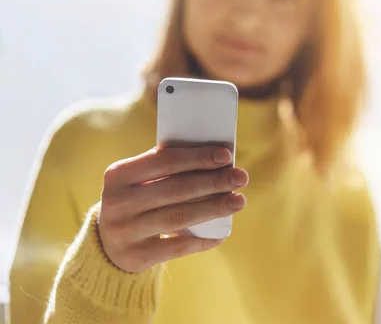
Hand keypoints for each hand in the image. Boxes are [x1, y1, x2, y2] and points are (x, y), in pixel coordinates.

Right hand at [97, 146, 247, 272]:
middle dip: (213, 182)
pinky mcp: (137, 255)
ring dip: (214, 208)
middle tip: (241, 177)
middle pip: (175, 189)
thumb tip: (215, 158)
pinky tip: (222, 234)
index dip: (197, 157)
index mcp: (119, 174)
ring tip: (239, 201)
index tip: (226, 155)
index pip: (164, 161)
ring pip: (179, 217)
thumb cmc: (135, 201)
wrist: (107, 246)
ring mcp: (125, 231)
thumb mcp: (137, 181)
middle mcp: (118, 202)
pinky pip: (178, 246)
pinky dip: (203, 240)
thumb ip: (165, 167)